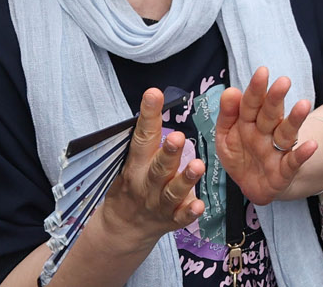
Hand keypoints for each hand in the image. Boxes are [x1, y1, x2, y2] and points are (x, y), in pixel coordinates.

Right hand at [100, 90, 204, 250]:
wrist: (123, 229)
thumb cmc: (131, 185)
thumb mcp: (132, 160)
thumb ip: (146, 135)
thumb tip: (155, 95)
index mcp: (136, 164)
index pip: (142, 137)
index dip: (148, 115)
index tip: (154, 94)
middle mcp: (147, 183)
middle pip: (158, 167)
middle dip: (168, 152)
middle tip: (178, 137)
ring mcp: (159, 203)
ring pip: (173, 191)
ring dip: (186, 179)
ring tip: (198, 165)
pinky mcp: (171, 220)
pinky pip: (181, 217)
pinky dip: (190, 212)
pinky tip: (199, 205)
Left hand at [213, 67, 317, 205]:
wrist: (252, 185)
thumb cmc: (240, 155)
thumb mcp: (225, 137)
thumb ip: (227, 115)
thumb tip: (230, 91)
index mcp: (250, 121)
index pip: (252, 103)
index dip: (256, 89)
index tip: (262, 72)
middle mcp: (266, 132)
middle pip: (271, 114)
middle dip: (276, 98)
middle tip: (283, 81)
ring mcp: (277, 149)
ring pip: (286, 132)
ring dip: (295, 119)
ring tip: (304, 105)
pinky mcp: (285, 169)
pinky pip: (294, 160)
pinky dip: (303, 153)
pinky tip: (311, 145)